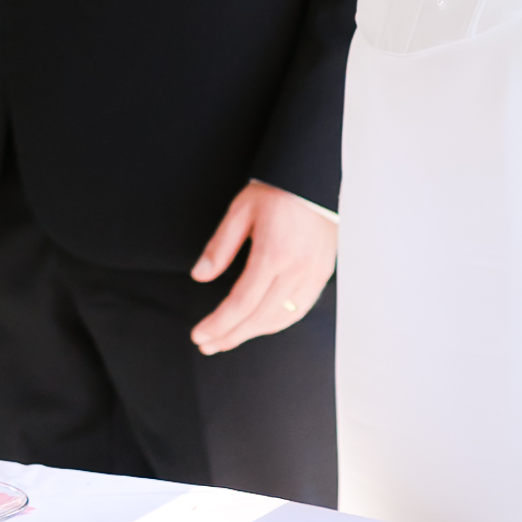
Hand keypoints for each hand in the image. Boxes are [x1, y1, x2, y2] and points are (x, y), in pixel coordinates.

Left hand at [190, 180, 336, 355]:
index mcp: (273, 253)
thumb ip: (220, 246)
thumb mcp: (240, 210)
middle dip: (229, 336)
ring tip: (226, 338)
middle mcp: (296, 269)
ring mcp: (313, 274)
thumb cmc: (277, 190)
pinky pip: (298, 310)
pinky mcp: (322, 273)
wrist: (316, 177)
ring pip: (280, 319)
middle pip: (258, 318)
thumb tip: (200, 277)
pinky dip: (275, 324)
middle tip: (206, 344)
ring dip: (251, 333)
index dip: (218, 324)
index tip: (198, 335)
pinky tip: (258, 326)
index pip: (241, 303)